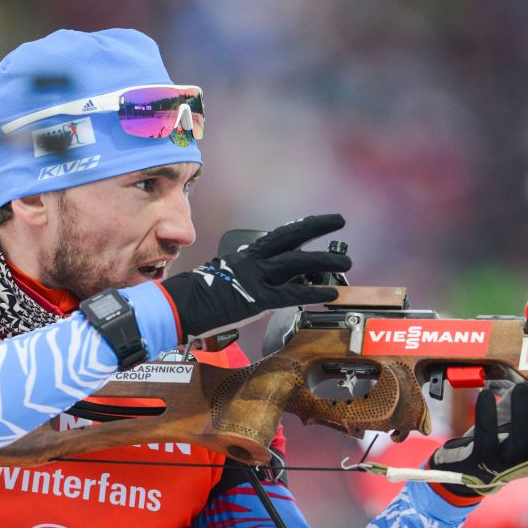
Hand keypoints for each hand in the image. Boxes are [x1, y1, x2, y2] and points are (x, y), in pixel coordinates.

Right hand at [161, 214, 350, 339]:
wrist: (181, 306)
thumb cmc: (198, 295)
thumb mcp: (226, 276)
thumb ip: (248, 276)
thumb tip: (265, 284)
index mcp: (247, 255)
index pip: (280, 235)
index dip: (302, 226)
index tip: (319, 221)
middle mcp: (255, 260)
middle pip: (292, 236)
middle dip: (317, 227)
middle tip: (339, 221)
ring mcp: (258, 277)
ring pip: (298, 263)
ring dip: (325, 261)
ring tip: (345, 262)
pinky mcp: (259, 298)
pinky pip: (293, 293)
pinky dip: (314, 292)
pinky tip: (330, 293)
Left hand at [429, 384, 527, 497]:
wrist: (462, 466)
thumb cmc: (496, 440)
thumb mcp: (515, 422)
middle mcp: (523, 463)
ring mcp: (501, 464)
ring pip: (517, 441)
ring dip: (520, 412)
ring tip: (522, 388)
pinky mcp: (478, 459)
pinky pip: (485, 434)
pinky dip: (486, 412)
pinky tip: (486, 394)